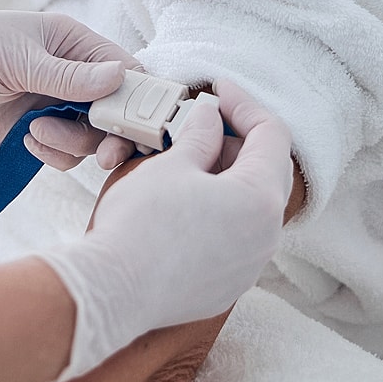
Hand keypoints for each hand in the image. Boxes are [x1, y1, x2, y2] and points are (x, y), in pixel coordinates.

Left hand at [0, 3, 134, 154]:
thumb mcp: (14, 58)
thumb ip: (68, 77)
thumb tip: (119, 79)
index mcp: (72, 42)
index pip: (127, 71)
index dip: (138, 101)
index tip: (134, 128)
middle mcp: (69, 73)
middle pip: (116, 111)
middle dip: (111, 133)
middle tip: (102, 155)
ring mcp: (51, 104)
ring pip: (90, 136)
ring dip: (72, 143)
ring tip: (34, 133)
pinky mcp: (31, 131)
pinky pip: (63, 152)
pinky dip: (53, 154)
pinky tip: (25, 142)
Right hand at [34, 82, 292, 379]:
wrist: (111, 291)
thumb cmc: (141, 225)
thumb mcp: (171, 165)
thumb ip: (200, 136)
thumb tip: (211, 118)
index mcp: (260, 199)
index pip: (271, 135)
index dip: (244, 105)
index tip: (218, 90)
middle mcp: (267, 236)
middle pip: (265, 172)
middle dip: (235, 142)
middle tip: (200, 124)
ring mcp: (249, 266)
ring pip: (250, 207)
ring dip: (226, 178)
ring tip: (187, 161)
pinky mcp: (228, 286)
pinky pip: (235, 238)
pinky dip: (219, 212)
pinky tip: (184, 202)